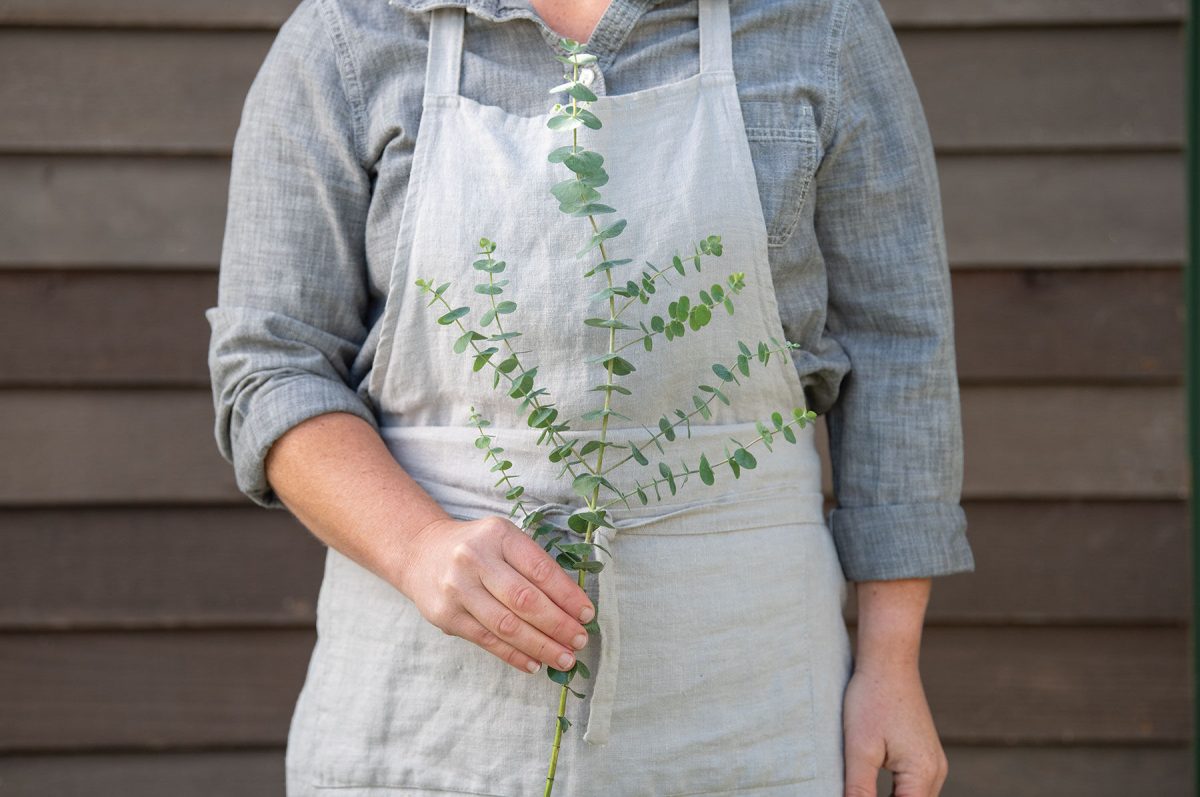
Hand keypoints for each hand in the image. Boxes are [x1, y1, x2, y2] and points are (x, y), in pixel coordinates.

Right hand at [391, 515, 595, 674]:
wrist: (422, 553)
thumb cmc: (478, 548)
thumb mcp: (505, 541)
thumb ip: (534, 567)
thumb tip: (573, 608)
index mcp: (498, 535)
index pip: (540, 570)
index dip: (567, 596)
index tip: (587, 614)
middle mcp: (474, 559)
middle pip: (524, 600)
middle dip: (558, 625)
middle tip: (580, 640)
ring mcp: (457, 589)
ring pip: (506, 625)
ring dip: (541, 646)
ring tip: (565, 659)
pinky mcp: (446, 616)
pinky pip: (487, 640)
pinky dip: (515, 655)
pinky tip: (535, 663)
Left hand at [843, 662, 948, 796]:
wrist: (888, 662)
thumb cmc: (871, 699)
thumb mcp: (858, 749)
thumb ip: (859, 790)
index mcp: (923, 773)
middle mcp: (936, 772)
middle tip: (856, 793)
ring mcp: (934, 763)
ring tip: (862, 791)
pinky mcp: (925, 755)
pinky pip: (913, 787)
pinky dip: (896, 794)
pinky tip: (871, 791)